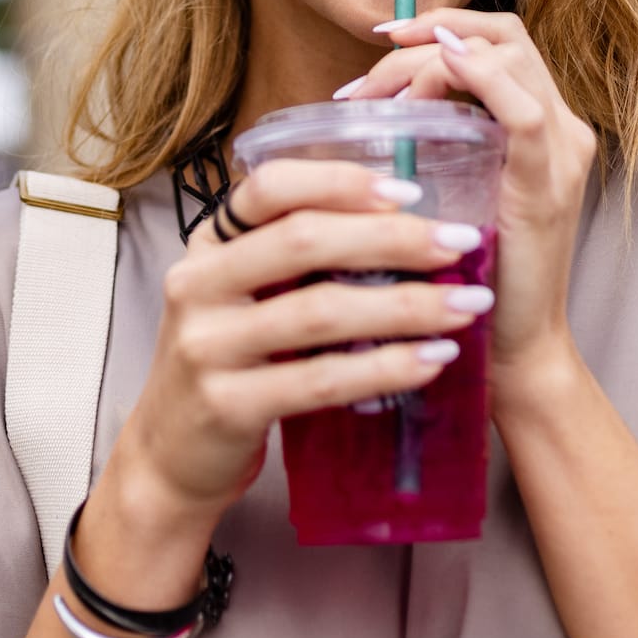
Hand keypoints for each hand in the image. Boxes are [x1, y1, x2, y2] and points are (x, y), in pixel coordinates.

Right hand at [114, 159, 495, 527]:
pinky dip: (385, 368)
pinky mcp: (226, 405)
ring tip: (465, 306)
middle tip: (460, 244)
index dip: (341, 181)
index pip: (269, 187)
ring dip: (405, 305)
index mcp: (208, 242)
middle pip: (303, 240)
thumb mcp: (243, 294)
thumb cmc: (230, 361)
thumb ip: (295, 256)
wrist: (172, 456)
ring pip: (320, 311)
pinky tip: (431, 360)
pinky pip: (321, 380)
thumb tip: (405, 220)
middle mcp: (197, 283)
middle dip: (393, 239)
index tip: (410, 193)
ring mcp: (206, 345)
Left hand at [349, 10, 598, 405]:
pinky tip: (440, 71)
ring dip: (432, 61)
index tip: (379, 39)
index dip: (441, 25)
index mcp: (542, 123)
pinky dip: (482, 80)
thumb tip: (370, 103)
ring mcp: (562, 153)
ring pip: (509, 59)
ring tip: (378, 100)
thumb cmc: (472, 271)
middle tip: (364, 81)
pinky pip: (523, 113)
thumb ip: (435, 141)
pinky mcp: (547, 186)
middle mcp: (564, 127)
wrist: (511, 346)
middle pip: (502, 37)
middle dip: (425, 39)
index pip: (499, 40)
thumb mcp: (455, 189)